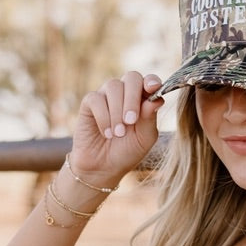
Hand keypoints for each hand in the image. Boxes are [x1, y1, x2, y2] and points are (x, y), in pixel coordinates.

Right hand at [69, 71, 163, 187]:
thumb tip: (156, 100)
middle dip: (132, 98)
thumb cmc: (127, 152)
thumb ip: (150, 118)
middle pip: (131, 78)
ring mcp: (106, 96)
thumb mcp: (144, 139)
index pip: (149, 81)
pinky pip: (96, 99)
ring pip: (113, 86)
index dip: (151, 81)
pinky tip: (107, 133)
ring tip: (118, 133)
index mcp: (142, 99)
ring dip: (117, 111)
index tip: (152, 88)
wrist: (103, 168)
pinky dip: (103, 117)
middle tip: (131, 121)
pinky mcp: (89, 103)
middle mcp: (125, 93)